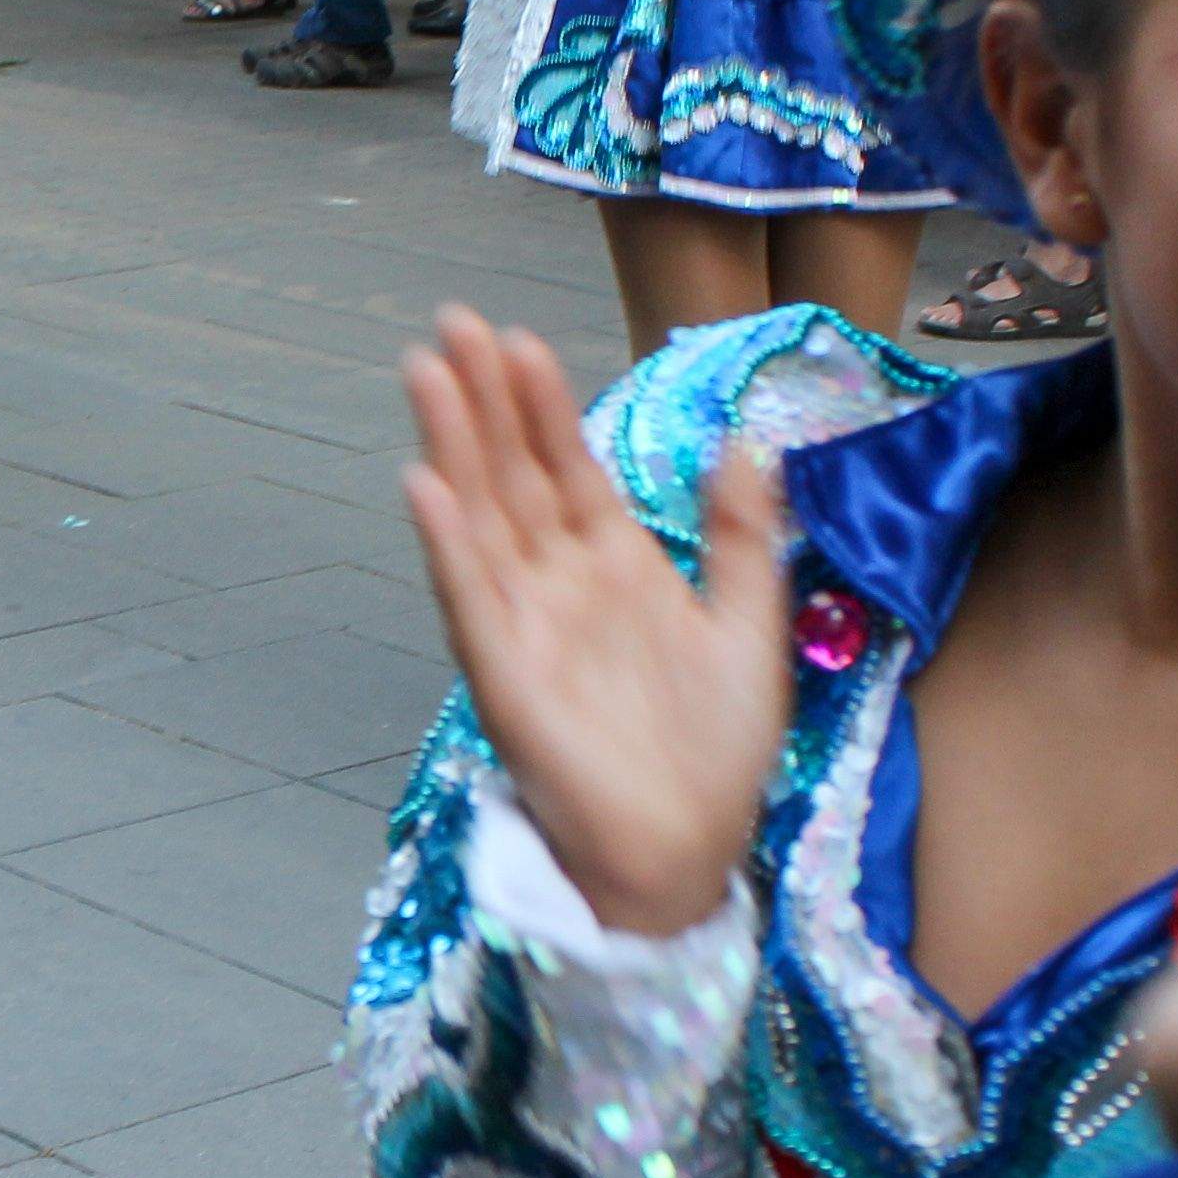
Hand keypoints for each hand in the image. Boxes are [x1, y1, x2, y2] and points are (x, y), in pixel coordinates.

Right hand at [400, 307, 788, 938]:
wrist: (691, 855)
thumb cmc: (716, 754)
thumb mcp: (750, 628)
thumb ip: (740, 537)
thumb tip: (744, 440)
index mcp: (615, 567)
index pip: (568, 467)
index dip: (542, 404)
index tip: (518, 338)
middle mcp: (560, 586)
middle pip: (512, 475)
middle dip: (483, 399)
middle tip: (450, 322)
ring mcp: (526, 628)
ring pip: (482, 518)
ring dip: (453, 445)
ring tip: (428, 373)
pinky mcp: (507, 679)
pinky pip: (473, 601)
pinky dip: (449, 545)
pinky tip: (426, 486)